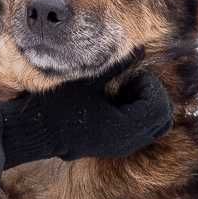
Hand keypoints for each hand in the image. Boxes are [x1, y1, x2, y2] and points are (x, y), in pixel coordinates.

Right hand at [0, 72, 173, 168]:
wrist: (35, 131)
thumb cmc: (58, 105)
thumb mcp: (89, 82)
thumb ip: (118, 67)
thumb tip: (141, 49)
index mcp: (123, 128)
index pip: (158, 106)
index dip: (149, 85)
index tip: (131, 75)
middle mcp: (126, 143)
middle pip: (162, 121)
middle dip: (154, 97)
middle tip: (133, 82)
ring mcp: (120, 148)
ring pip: (153, 130)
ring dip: (147, 108)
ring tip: (126, 93)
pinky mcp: (113, 148)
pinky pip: (140, 135)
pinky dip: (138, 117)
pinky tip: (118, 102)